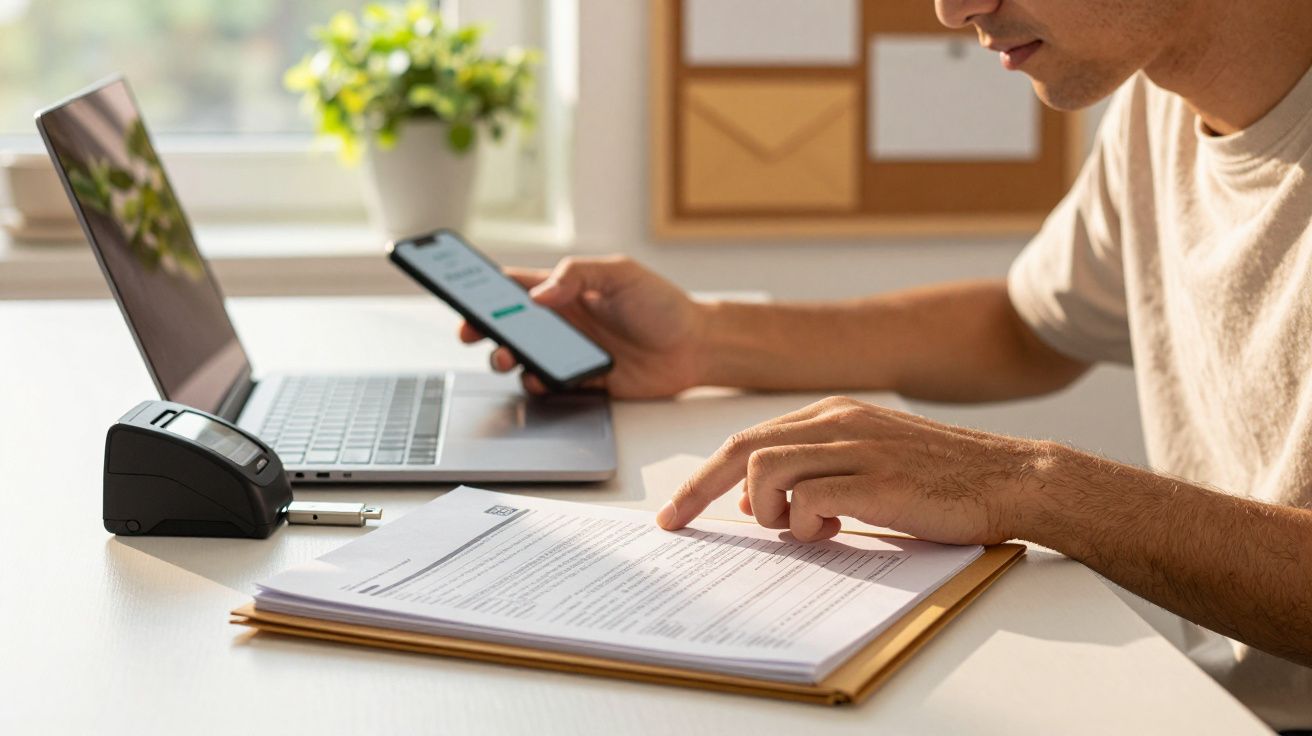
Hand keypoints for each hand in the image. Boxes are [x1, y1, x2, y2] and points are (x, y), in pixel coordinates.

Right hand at [458, 256, 706, 398]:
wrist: (696, 346)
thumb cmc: (661, 303)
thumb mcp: (619, 274)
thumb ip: (576, 276)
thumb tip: (536, 296)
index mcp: (566, 290)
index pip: (515, 286)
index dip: (485, 290)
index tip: (462, 294)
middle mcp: (563, 321)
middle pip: (509, 325)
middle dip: (484, 329)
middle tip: (472, 333)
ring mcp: (571, 353)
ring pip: (524, 357)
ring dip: (507, 358)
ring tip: (507, 358)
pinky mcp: (584, 381)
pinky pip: (549, 385)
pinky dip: (537, 384)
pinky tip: (539, 379)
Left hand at [656, 397, 1044, 544]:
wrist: (1010, 478)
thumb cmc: (940, 478)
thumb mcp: (867, 462)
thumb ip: (813, 471)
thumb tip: (754, 498)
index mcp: (832, 414)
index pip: (748, 439)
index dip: (704, 475)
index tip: (678, 509)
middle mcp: (838, 422)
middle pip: (741, 448)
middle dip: (697, 489)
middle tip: (675, 523)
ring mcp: (856, 447)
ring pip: (764, 469)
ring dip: (764, 509)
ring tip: (793, 529)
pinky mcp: (875, 480)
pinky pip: (805, 498)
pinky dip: (802, 522)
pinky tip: (830, 530)